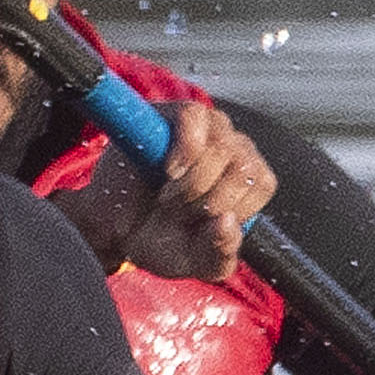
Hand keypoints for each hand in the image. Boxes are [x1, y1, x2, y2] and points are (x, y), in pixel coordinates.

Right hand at [42, 93, 275, 283]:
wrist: (111, 228)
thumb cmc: (159, 239)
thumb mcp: (193, 261)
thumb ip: (220, 256)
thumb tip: (228, 222)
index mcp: (245, 181)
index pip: (262, 183)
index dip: (233, 207)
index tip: (200, 222)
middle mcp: (232, 147)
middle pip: (243, 166)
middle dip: (207, 200)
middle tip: (177, 211)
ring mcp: (206, 126)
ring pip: (222, 146)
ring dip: (191, 181)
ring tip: (167, 194)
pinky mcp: (175, 113)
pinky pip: (195, 117)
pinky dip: (185, 148)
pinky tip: (169, 168)